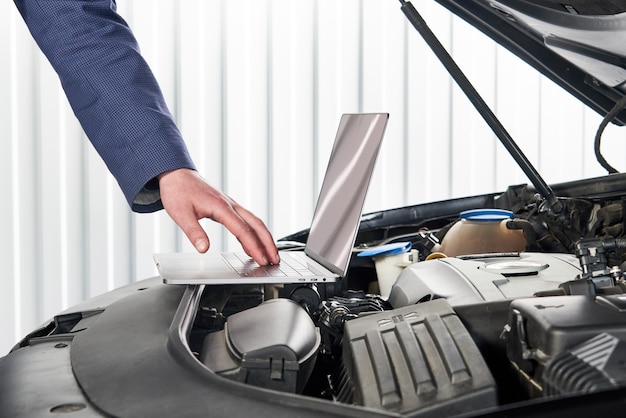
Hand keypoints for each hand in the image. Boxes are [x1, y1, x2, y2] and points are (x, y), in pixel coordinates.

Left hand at [157, 168, 279, 265]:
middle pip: (257, 225)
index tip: (261, 259)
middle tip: (275, 259)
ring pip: (254, 222)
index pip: (243, 230)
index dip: (254, 246)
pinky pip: (246, 221)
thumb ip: (194, 232)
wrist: (177, 175)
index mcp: (221, 207)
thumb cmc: (178, 191)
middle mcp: (230, 205)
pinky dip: (253, 233)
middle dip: (268, 243)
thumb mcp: (181, 214)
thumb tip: (204, 249)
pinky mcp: (228, 207)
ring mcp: (231, 205)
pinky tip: (253, 244)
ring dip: (264, 238)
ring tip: (270, 254)